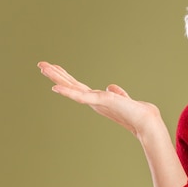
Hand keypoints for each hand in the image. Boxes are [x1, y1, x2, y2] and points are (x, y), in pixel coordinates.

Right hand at [37, 61, 161, 137]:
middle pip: (71, 85)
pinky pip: (80, 96)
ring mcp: (95, 102)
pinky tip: (55, 87)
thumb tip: (111, 86)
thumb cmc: (137, 112)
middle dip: (56, 75)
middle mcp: (94, 101)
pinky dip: (68, 92)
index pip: (78, 86)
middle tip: (41, 64)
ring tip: (43, 68)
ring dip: (57, 78)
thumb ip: (118, 93)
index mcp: (98, 99)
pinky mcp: (100, 102)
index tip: (55, 68)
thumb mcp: (125, 99)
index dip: (66, 78)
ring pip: (72, 88)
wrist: (147, 122)